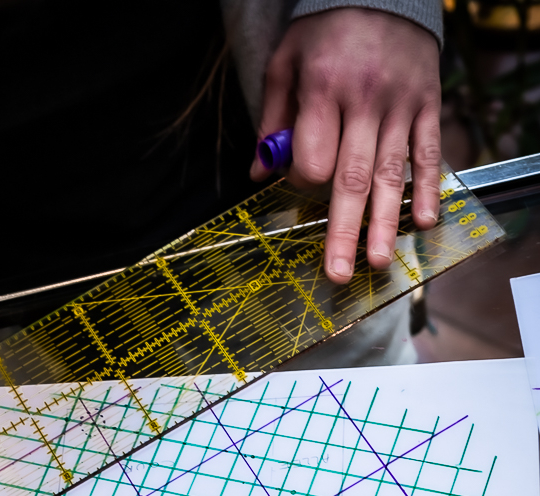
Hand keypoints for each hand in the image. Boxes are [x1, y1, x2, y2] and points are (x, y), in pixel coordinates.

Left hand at [251, 9, 441, 284]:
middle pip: (352, 178)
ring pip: (391, 174)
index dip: (304, 183)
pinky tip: (424, 222)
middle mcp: (365, 101)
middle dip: (344, 231)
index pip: (313, 158)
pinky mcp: (428, 104)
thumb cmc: (327, 31)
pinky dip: (426, 188)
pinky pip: (428, 153)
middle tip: (339, 273)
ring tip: (379, 261)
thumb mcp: (287, 61)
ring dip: (385, 222)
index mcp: (324, 90)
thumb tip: (260, 174)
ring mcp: (401, 105)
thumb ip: (273, 119)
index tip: (300, 186)